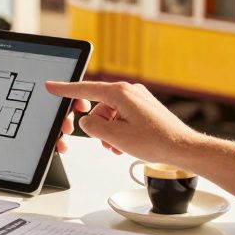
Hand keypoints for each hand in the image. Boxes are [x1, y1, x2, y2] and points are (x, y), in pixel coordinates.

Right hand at [44, 80, 200, 163]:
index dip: (65, 90)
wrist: (183, 148)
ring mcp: (138, 98)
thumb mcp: (114, 136)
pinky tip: (126, 144)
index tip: (51, 86)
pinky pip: (122, 116)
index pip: (85, 89)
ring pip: (110, 114)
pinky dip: (119, 130)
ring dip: (109, 131)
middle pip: (98, 106)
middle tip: (106, 142)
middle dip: (98, 127)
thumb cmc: (156, 141)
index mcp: (120, 92)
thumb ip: (91, 126)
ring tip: (119, 147)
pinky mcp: (144, 108)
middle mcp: (130, 91)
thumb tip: (86, 122)